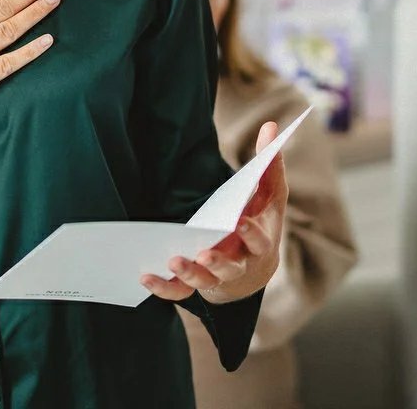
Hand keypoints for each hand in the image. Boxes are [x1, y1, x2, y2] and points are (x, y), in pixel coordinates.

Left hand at [140, 121, 287, 304]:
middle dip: (218, 263)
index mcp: (260, 242)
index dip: (251, 234)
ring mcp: (217, 277)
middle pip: (230, 268)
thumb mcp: (271, 193)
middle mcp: (240, 264)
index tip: (239, 223)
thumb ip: (271, 163)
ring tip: (174, 260)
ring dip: (189, 274)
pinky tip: (145, 277)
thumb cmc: (262, 220)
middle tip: (204, 254)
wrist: (255, 266)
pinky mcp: (197, 285)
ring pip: (204, 282)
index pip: (259, 240)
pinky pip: (180, 292)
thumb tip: (271, 125)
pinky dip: (163, 288)